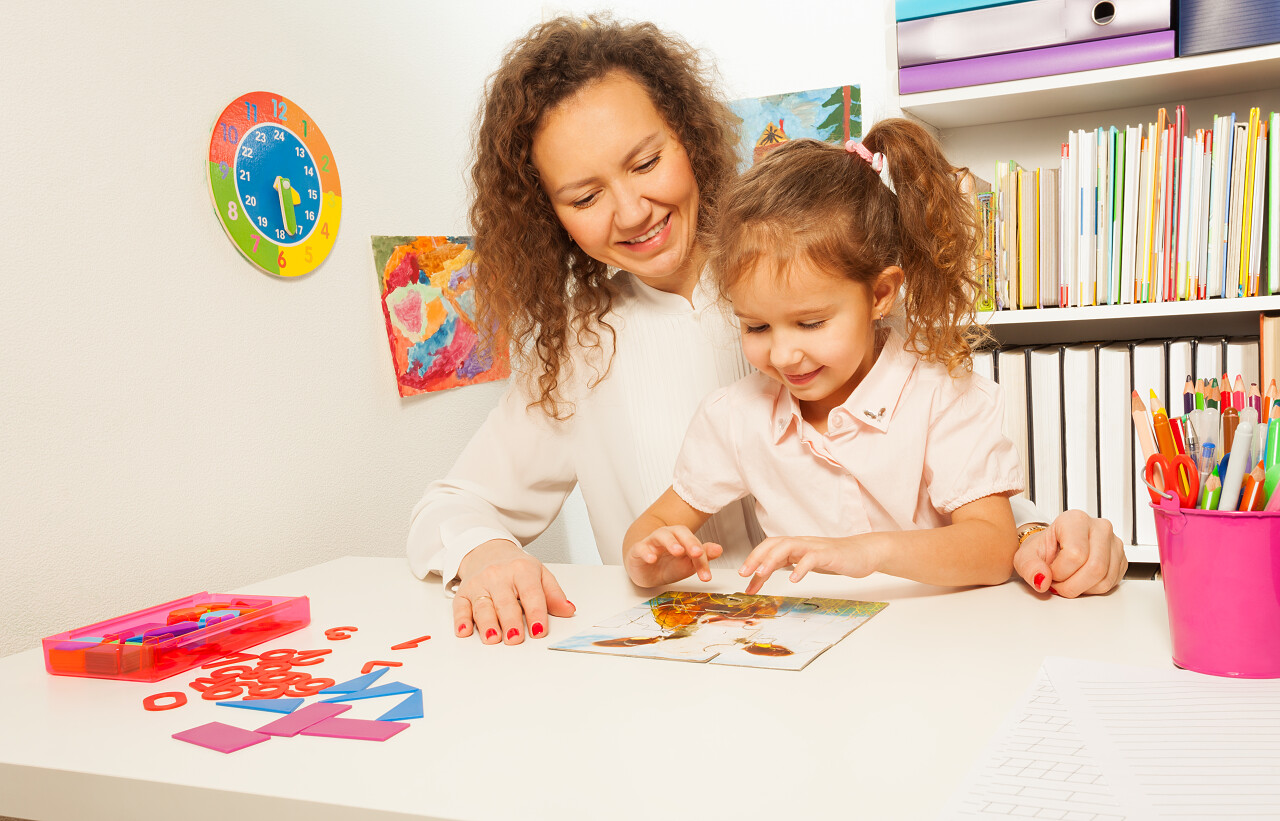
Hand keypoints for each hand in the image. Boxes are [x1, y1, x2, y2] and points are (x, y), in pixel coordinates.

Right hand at [454, 540, 574, 644]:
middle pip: (505, 601)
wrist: (488, 551)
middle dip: (510, 621)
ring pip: (483, 605)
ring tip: (493, 638)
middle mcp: (498, 576)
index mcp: (522, 570)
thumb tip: (568, 610)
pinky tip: (464, 631)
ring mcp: (479, 584)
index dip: (536, 613)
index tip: (539, 631)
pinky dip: (461, 620)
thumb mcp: (540, 574)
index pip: (531, 593)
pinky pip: (460, 607)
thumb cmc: (516, 568)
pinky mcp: (463, 593)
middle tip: (515, 638)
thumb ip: (554, 594)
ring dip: (487, 623)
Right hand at [624, 526, 722, 586]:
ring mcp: (652, 542)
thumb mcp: (688, 564)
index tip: (706, 576)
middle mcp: (667, 536)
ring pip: (661, 535)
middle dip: (689, 542)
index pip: (694, 543)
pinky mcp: (638, 550)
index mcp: (681, 538)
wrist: (646, 572)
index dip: (702, 559)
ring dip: (670, 542)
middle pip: (679, 532)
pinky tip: (652, 559)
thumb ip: (702, 557)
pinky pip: (641, 547)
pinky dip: (646, 552)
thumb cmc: (668, 565)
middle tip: (697, 553)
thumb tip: (719, 549)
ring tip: (678, 551)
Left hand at [737, 535, 882, 594]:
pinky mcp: (830, 554)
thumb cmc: (835, 558)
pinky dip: (802, 567)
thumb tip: (764, 575)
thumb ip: (787, 565)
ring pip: (789, 546)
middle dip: (756, 557)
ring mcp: (816, 547)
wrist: (864, 552)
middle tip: (744, 574)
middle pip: (774, 543)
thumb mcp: (806, 562)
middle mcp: (803, 543)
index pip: (769, 548)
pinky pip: (813, 557)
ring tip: (762, 573)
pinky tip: (795, 579)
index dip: (753, 561)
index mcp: (796, 546)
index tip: (743, 579)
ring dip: (772, 559)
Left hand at [1013, 510, 1126, 596]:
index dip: (1060, 572)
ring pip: (1104, 579)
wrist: (1053, 548)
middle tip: (1058, 583)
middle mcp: (1099, 527)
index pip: (1076, 554)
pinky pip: (1111, 583)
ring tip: (1067, 580)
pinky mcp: (1121, 558)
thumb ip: (1029, 567)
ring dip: (1082, 588)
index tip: (1049, 571)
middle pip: (1095, 568)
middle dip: (1072, 584)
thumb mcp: (1025, 556)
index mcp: (1075, 520)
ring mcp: (1114, 542)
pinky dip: (1092, 589)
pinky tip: (1080, 580)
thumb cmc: (1042, 549)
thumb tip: (1042, 580)